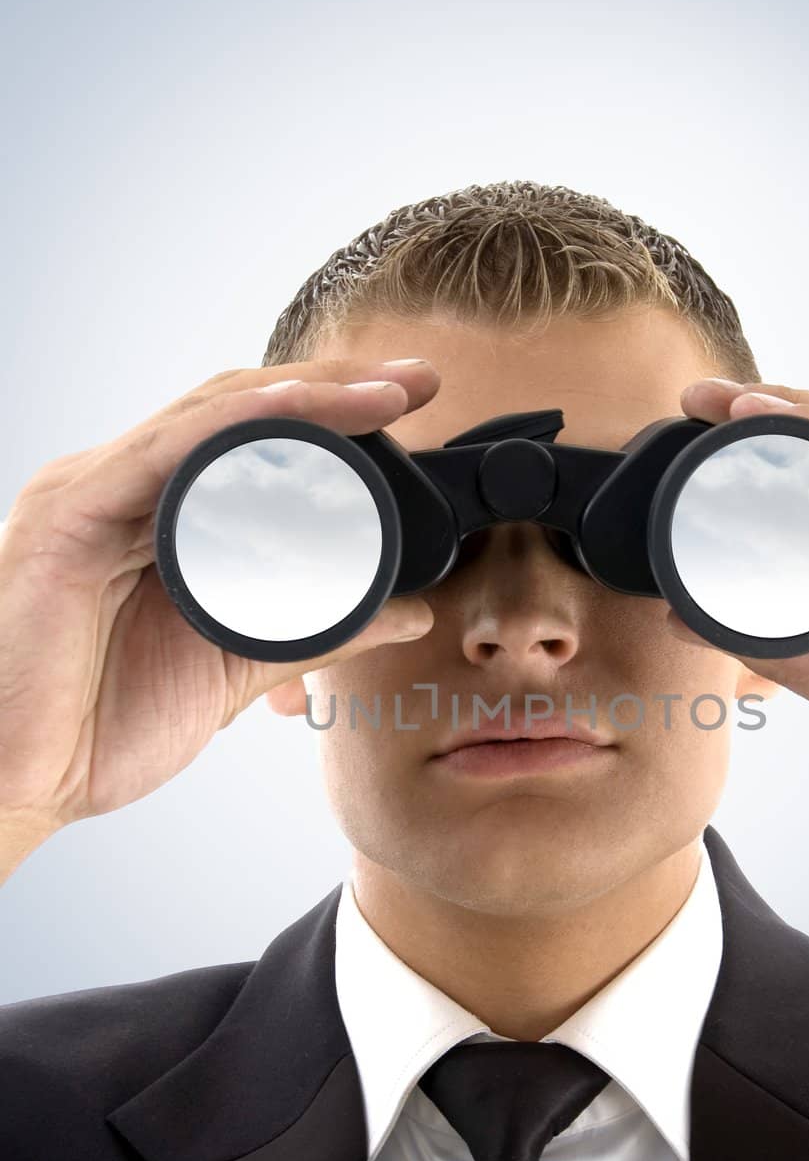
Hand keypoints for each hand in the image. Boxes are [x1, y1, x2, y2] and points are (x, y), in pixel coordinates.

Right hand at [0, 359, 439, 881]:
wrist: (22, 783)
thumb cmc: (101, 725)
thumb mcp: (238, 667)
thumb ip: (320, 633)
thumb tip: (407, 613)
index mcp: (156, 517)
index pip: (253, 439)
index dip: (335, 415)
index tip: (413, 402)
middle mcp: (122, 489)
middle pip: (240, 409)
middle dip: (336, 385)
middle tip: (417, 377)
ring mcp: (91, 492)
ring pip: (210, 413)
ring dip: (305, 395)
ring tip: (383, 391)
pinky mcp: (69, 510)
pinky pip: (165, 447)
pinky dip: (239, 423)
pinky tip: (299, 408)